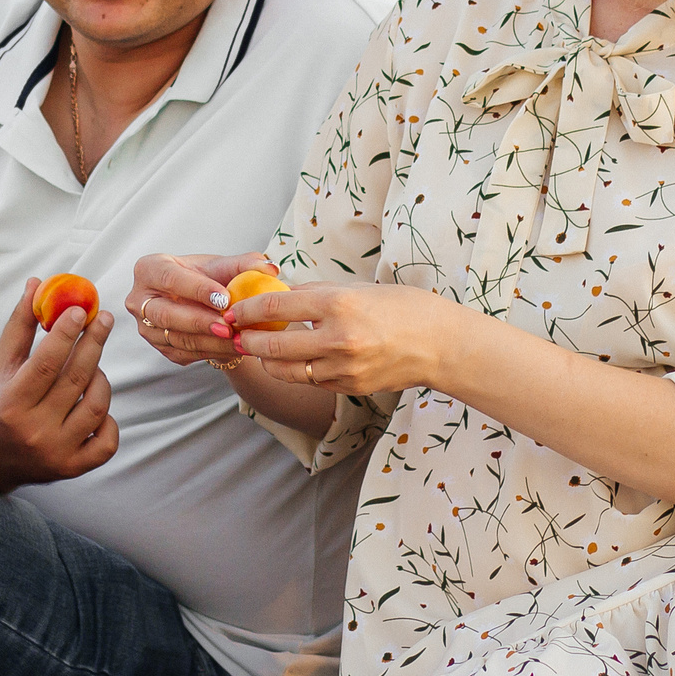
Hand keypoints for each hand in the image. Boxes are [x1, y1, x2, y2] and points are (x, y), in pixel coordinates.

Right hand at [0, 278, 117, 488]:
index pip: (45, 364)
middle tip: (104, 318)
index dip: (65, 334)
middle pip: (76, 380)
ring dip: (100, 377)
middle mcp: (35, 431)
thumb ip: (20, 326)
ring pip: (97, 405)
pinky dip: (108, 419)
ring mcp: (57, 453)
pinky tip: (97, 404)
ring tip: (92, 364)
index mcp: (12, 403)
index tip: (80, 309)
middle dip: (94, 343)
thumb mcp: (1, 366)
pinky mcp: (74, 468)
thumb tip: (37, 283)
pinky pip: (108, 440)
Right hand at [127, 251, 277, 370]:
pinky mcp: (161, 347)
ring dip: (210, 342)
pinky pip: (185, 353)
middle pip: (166, 314)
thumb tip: (270, 268)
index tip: (225, 298)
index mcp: (149, 269)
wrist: (201, 303)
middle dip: (200, 322)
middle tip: (229, 327)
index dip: (197, 289)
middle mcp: (139, 300)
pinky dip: (212, 352)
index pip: (170, 278)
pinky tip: (235, 348)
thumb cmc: (207, 277)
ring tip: (239, 340)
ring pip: (177, 338)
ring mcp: (147, 327)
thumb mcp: (222, 266)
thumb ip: (245, 264)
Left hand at [221, 281, 459, 398]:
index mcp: (339, 305)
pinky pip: (310, 380)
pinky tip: (295, 359)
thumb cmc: (402, 307)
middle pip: (271, 345)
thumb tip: (279, 294)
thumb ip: (315, 294)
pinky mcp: (348, 387)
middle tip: (235, 333)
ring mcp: (343, 368)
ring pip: (284, 370)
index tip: (234, 310)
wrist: (440, 344)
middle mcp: (338, 338)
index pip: (276, 306)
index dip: (247, 309)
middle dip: (245, 339)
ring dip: (265, 360)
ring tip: (260, 349)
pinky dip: (297, 370)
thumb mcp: (357, 288)